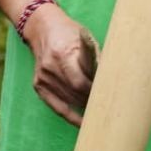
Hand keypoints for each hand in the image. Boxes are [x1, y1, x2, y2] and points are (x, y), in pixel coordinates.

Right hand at [23, 4, 99, 125]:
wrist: (43, 28)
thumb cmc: (70, 32)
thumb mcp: (86, 38)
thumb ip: (96, 58)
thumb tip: (112, 79)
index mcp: (64, 53)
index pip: (80, 82)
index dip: (95, 92)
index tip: (109, 96)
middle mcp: (50, 67)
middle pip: (75, 93)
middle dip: (92, 100)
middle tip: (109, 106)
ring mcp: (43, 77)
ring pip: (68, 101)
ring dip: (84, 107)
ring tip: (101, 111)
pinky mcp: (38, 85)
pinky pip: (56, 106)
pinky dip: (70, 115)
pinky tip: (82, 122)